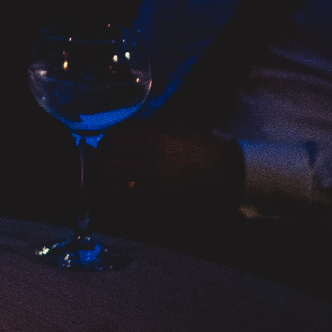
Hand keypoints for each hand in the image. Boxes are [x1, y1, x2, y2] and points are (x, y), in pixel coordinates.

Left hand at [90, 125, 243, 210]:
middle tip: (103, 157)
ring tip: (112, 172)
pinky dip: (123, 190)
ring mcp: (156, 187)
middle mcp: (153, 165)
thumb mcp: (175, 129)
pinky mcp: (160, 202)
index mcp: (157, 142)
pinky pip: (130, 197)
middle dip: (101, 160)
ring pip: (115, 184)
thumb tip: (120, 131)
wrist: (229, 174)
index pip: (113, 142)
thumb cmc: (202, 146)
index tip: (106, 141)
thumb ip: (146, 130)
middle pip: (108, 165)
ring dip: (109, 177)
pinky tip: (127, 184)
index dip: (105, 141)